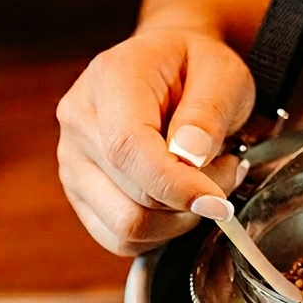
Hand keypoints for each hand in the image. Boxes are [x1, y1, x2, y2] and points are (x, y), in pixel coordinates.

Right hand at [57, 26, 254, 255]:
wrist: (171, 65)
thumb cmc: (196, 66)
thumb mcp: (222, 73)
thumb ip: (208, 112)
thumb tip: (188, 156)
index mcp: (111, 79)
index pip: (128, 148)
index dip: (175, 185)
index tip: (217, 200)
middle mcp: (79, 121)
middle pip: (133, 196)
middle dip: (193, 197)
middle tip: (229, 168)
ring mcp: (73, 160)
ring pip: (127, 227)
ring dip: (179, 218)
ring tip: (205, 180)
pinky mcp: (81, 193)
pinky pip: (120, 237)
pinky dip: (161, 231)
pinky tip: (180, 197)